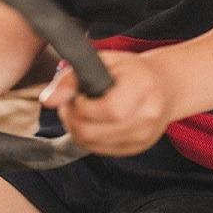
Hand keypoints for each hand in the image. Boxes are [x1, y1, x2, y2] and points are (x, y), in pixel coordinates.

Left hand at [39, 49, 177, 155]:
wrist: (165, 87)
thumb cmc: (132, 71)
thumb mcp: (103, 61)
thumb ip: (72, 77)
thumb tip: (47, 100)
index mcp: (144, 88)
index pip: (109, 109)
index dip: (83, 107)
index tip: (78, 96)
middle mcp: (148, 117)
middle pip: (94, 132)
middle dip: (72, 119)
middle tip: (71, 105)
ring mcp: (144, 137)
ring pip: (92, 145)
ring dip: (76, 129)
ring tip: (80, 111)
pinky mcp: (136, 149)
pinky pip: (99, 151)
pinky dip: (88, 138)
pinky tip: (91, 122)